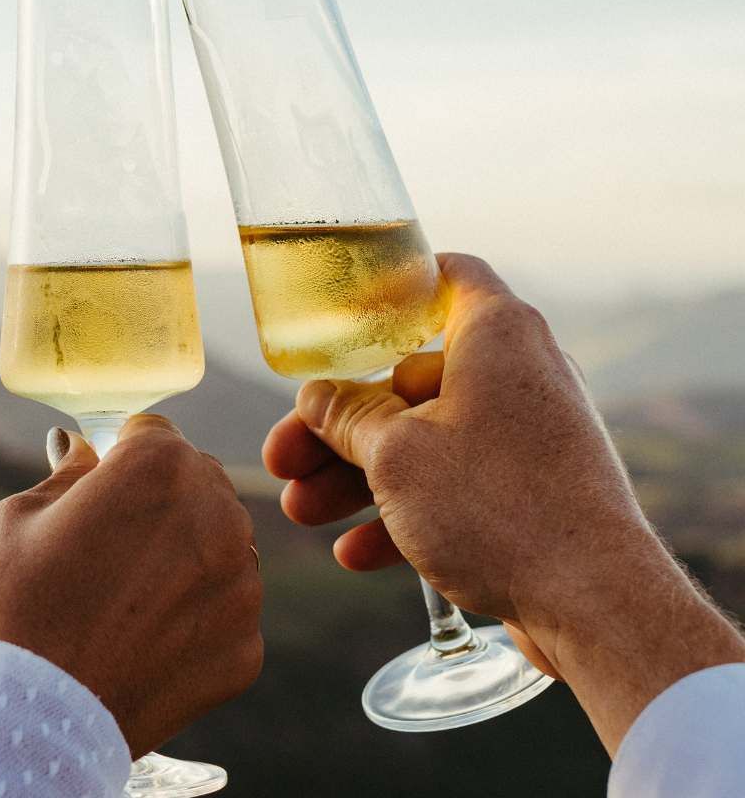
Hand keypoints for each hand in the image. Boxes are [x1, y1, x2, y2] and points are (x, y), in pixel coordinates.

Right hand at [0, 414, 263, 757]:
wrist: (24, 724)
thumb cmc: (10, 608)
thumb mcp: (20, 517)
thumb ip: (69, 473)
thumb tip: (81, 448)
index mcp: (161, 467)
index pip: (156, 436)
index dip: (122, 457)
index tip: (103, 485)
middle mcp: (217, 515)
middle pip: (198, 485)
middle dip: (162, 502)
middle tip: (112, 546)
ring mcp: (240, 584)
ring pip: (221, 546)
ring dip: (188, 556)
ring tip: (129, 597)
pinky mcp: (246, 646)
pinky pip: (226, 611)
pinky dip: (195, 619)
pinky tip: (147, 640)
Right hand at [264, 252, 744, 751]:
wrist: (596, 605)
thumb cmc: (495, 506)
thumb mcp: (396, 455)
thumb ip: (346, 417)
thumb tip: (314, 398)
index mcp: (495, 333)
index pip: (445, 276)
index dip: (391, 290)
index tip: (342, 319)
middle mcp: (517, 373)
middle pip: (409, 379)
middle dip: (339, 424)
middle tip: (284, 457)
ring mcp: (527, 435)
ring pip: (425, 438)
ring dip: (359, 475)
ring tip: (301, 512)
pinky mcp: (533, 490)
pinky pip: (456, 485)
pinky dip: (406, 511)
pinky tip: (356, 553)